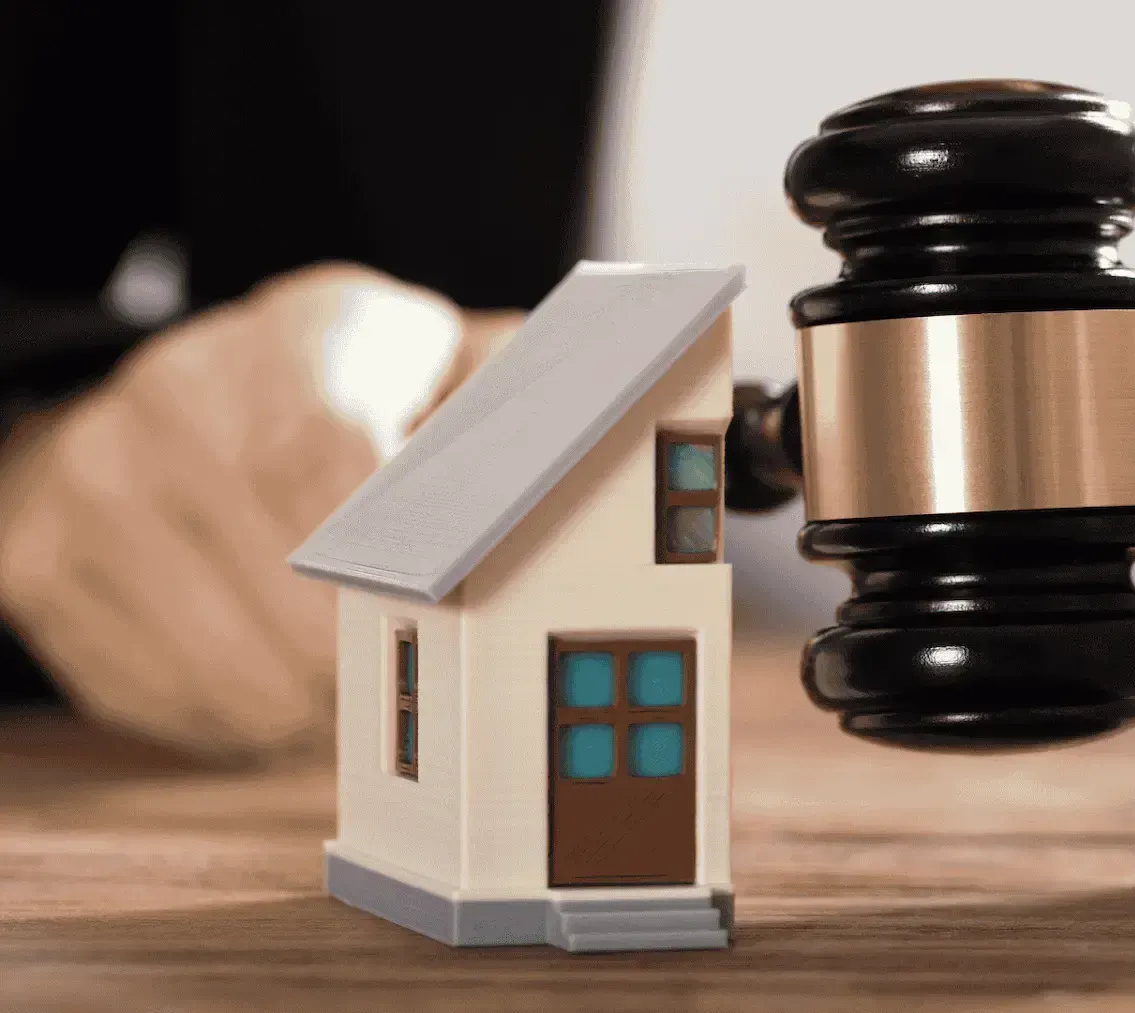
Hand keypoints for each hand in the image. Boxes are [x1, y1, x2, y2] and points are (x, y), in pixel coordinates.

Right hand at [0, 264, 509, 759]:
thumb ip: (520, 408)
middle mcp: (180, 389)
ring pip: (221, 662)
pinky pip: (153, 693)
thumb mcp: (448, 365)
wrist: (177, 397)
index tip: (448, 631)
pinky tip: (271, 695)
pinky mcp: (33, 561)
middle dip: (369, 664)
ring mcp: (92, 475)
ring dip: (307, 712)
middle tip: (417, 696)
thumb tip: (593, 452)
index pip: (331, 456)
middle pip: (284, 582)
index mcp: (307, 329)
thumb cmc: (358, 395)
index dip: (391, 568)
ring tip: (350, 696)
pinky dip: (230, 723)